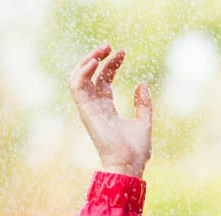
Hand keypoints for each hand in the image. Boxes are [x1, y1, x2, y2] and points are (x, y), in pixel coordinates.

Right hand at [69, 44, 151, 177]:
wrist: (129, 164)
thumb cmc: (136, 150)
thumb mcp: (144, 121)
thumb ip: (143, 104)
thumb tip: (142, 84)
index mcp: (107, 109)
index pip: (104, 80)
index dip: (111, 64)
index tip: (122, 52)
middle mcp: (95, 107)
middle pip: (91, 76)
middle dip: (98, 57)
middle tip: (110, 45)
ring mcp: (89, 109)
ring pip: (79, 78)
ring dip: (87, 60)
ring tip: (102, 50)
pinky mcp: (85, 111)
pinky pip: (76, 87)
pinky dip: (82, 72)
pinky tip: (95, 61)